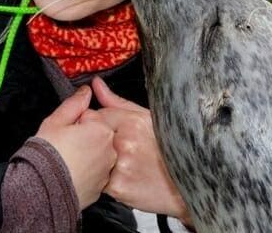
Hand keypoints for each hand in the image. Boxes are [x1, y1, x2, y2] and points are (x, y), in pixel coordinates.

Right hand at [35, 85, 116, 209]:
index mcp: (101, 130)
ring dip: (87, 153)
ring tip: (67, 160)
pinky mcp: (102, 186)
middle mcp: (110, 150)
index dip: (76, 122)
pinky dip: (87, 171)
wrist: (41, 191)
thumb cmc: (46, 155)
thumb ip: (74, 104)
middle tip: (65, 145)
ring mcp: (107, 169)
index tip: (65, 131)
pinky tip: (71, 172)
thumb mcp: (55, 121)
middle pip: (98, 134)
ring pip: (98, 153)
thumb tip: (86, 91)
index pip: (92, 116)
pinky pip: (96, 172)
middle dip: (84, 136)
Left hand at [82, 76, 191, 221]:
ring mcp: (120, 165)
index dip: (93, 122)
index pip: (91, 115)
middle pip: (88, 136)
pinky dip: (102, 179)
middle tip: (109, 146)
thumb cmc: (168, 148)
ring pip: (91, 158)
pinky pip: (97, 179)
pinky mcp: (117, 187)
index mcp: (132, 121)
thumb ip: (117, 102)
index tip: (101, 128)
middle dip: (92, 140)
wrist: (184, 183)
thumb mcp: (148, 118)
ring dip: (95, 160)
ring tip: (117, 161)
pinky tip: (120, 176)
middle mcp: (125, 142)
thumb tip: (95, 84)